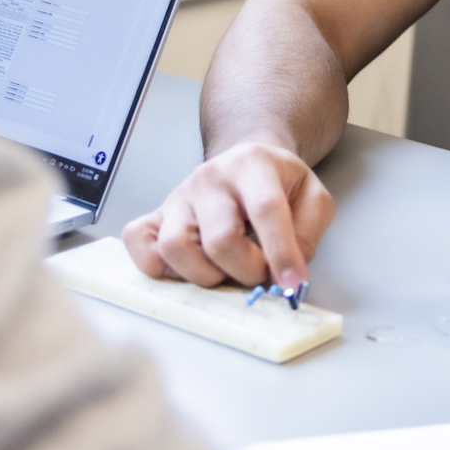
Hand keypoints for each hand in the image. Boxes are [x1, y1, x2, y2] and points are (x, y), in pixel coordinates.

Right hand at [123, 142, 334, 290]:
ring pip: (176, 248)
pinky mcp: (155, 215)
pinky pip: (139, 243)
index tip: (293, 287)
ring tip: (224, 270)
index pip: (266, 211)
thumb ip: (307, 234)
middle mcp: (209, 178)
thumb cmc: (277, 183)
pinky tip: (187, 268)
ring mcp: (177, 197)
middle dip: (246, 271)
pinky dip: (158, 266)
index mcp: (251, 165)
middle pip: (220, 239)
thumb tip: (287, 276)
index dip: (281, 254)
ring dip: (205, 275)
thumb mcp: (311, 197)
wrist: (243, 162)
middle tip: (259, 272)